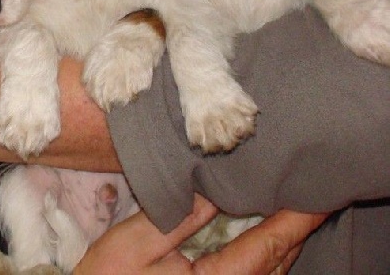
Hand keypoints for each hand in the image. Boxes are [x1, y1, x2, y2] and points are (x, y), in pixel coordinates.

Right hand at [75, 195, 328, 274]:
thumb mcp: (135, 243)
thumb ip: (180, 215)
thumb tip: (216, 186)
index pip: (268, 247)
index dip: (296, 218)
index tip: (317, 193)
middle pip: (278, 261)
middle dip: (296, 226)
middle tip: (309, 189)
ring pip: (271, 273)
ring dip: (282, 240)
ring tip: (292, 205)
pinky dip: (265, 254)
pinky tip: (264, 234)